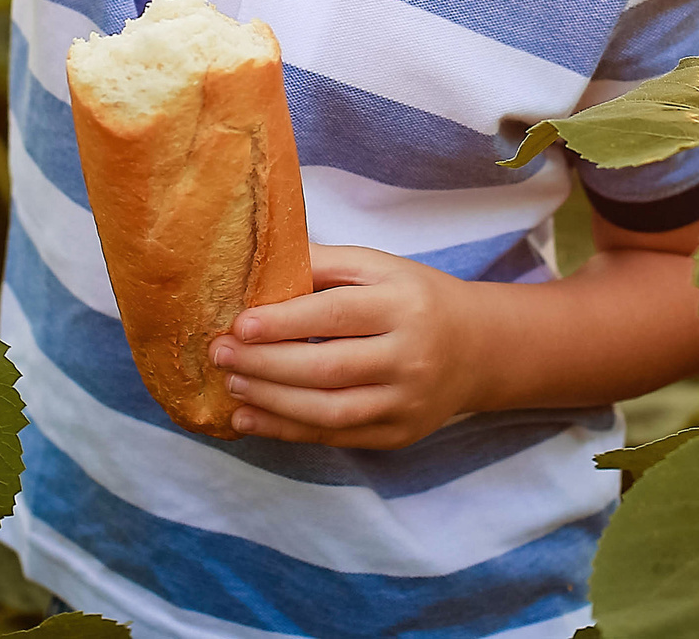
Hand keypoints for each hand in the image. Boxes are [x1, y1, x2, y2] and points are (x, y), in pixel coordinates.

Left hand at [209, 244, 483, 449]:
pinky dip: (287, 430)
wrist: (478, 348)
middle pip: (328, 367)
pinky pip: (336, 436)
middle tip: (220, 354)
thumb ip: (325, 263)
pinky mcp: (399, 434)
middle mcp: (410, 357)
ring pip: (330, 410)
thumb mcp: (381, 267)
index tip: (239, 324)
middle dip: (266, 363)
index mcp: (404, 305)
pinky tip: (250, 417)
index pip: (336, 315)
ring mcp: (406, 402)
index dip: (284, 322)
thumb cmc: (415, 298)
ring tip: (232, 383)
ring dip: (272, 401)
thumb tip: (261, 261)